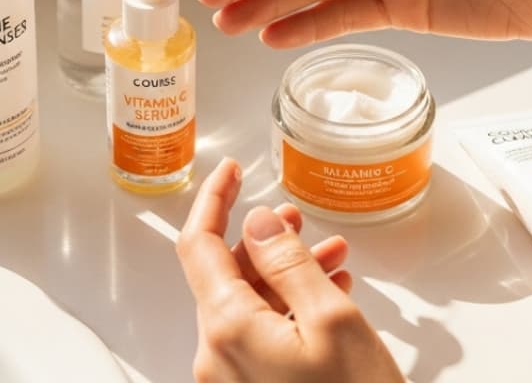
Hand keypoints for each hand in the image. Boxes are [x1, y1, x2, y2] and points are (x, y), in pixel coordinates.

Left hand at [175, 158, 402, 382]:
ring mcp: (232, 381)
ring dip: (285, 275)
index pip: (198, 245)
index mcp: (226, 329)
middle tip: (303, 221)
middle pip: (225, 276)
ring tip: (333, 258)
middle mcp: (216, 357)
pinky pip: (259, 337)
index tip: (231, 169)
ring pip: (248, 306)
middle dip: (266, 242)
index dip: (214, 200)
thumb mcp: (332, 319)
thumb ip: (287, 262)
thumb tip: (257, 221)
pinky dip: (288, 309)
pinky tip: (329, 297)